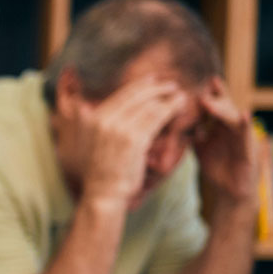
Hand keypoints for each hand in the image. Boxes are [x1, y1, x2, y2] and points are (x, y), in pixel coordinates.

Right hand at [70, 77, 188, 205]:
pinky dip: (170, 109)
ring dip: (167, 98)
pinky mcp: (134, 140)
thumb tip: (98, 108)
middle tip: (172, 85)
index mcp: (93, 118)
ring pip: (148, 105)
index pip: (121, 94)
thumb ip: (98, 123)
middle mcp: (104, 119)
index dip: (139, 85)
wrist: (103, 192)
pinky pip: (156, 118)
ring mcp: (118, 129)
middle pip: (135, 95)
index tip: (153, 80)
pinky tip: (179, 107)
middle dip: (156, 87)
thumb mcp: (92, 142)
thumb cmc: (102, 170)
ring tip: (180, 96)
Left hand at [194, 77, 258, 205]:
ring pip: (233, 119)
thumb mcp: (201, 148)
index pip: (218, 105)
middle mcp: (234, 129)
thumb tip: (174, 122)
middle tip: (201, 92)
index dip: (213, 93)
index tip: (206, 80)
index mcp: (223, 127)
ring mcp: (243, 138)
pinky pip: (246, 136)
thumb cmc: (217, 168)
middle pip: (226, 108)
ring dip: (222, 110)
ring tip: (209, 101)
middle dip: (215, 98)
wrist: (230, 193)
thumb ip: (192, 134)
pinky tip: (244, 115)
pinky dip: (244, 126)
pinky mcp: (249, 151)